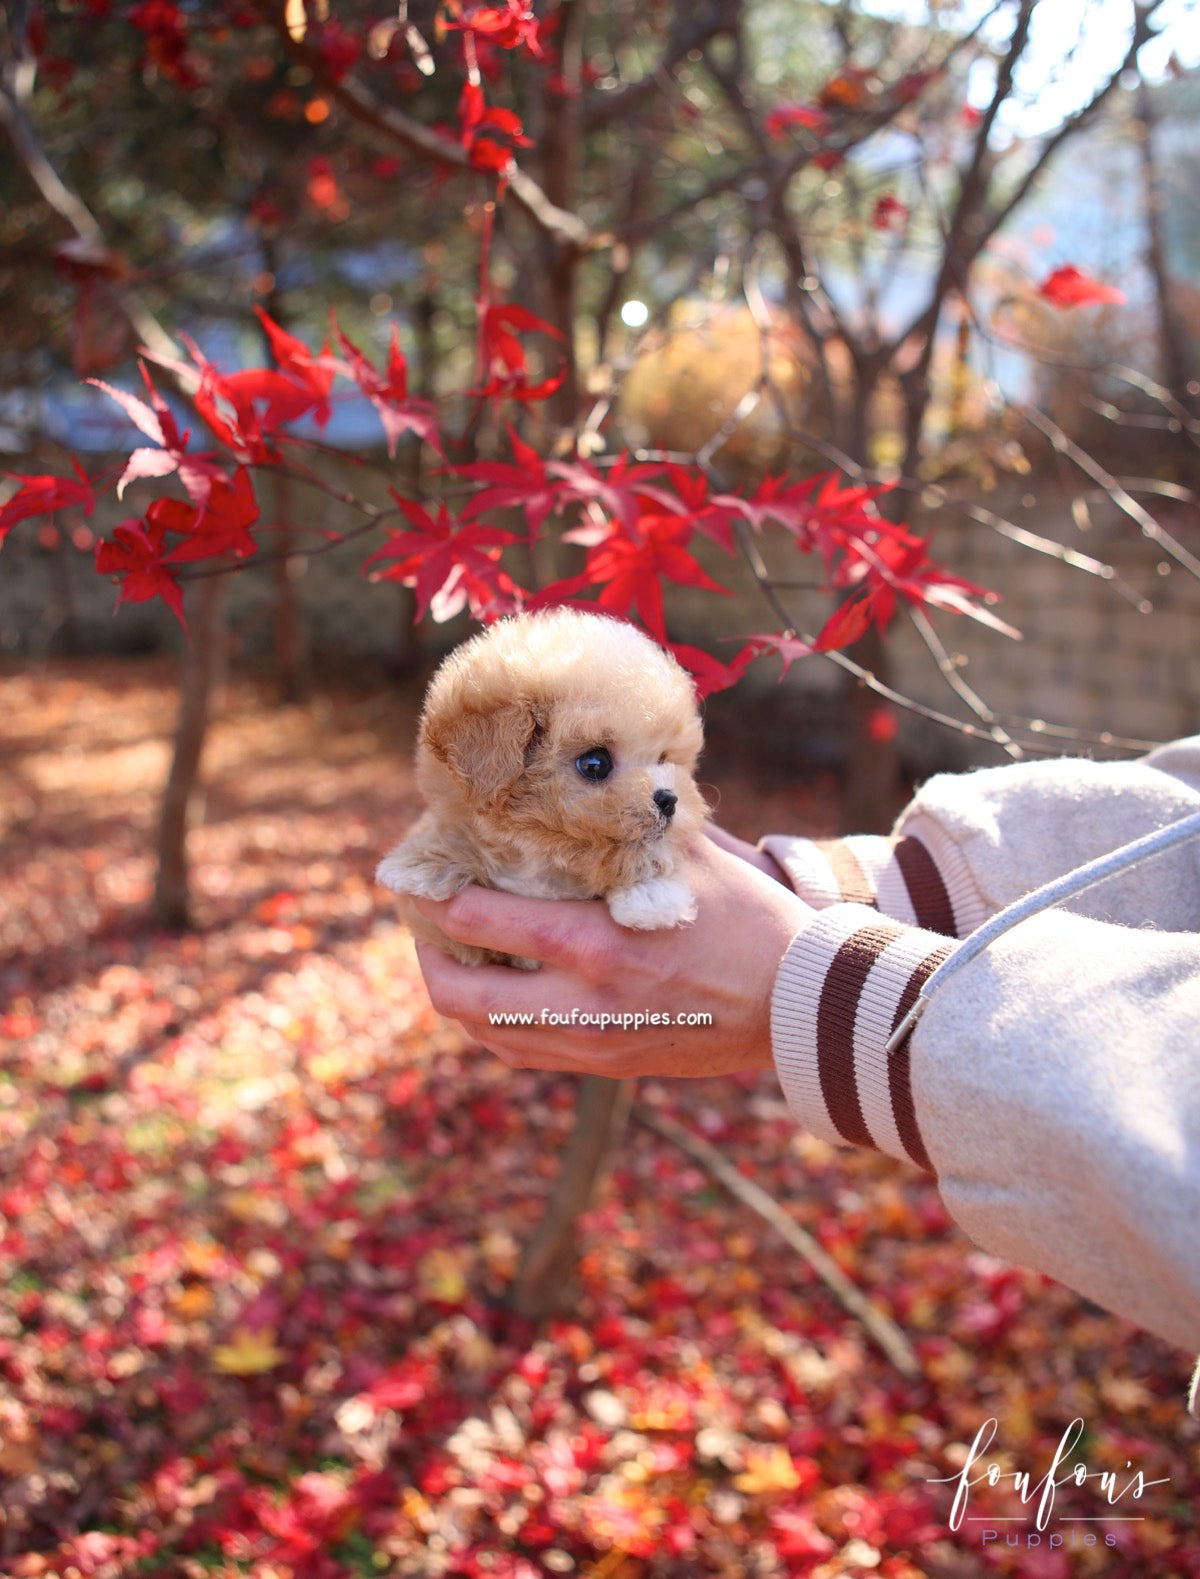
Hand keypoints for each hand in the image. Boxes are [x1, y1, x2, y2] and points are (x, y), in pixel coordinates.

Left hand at [409, 832, 812, 1078]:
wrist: (802, 1002)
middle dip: (424, 947)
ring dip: (452, 988)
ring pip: (481, 1031)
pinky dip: (490, 1020)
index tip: (424, 862)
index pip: (479, 920)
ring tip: (449, 947)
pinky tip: (493, 985)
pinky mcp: (605, 1065)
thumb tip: (576, 771)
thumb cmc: (750, 917)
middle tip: (424, 909)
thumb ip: (625, 823)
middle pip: (458, 993)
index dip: (435, 890)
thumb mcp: (686, 856)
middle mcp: (583, 1004)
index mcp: (598, 944)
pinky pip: (519, 1051)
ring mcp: (591, 1044)